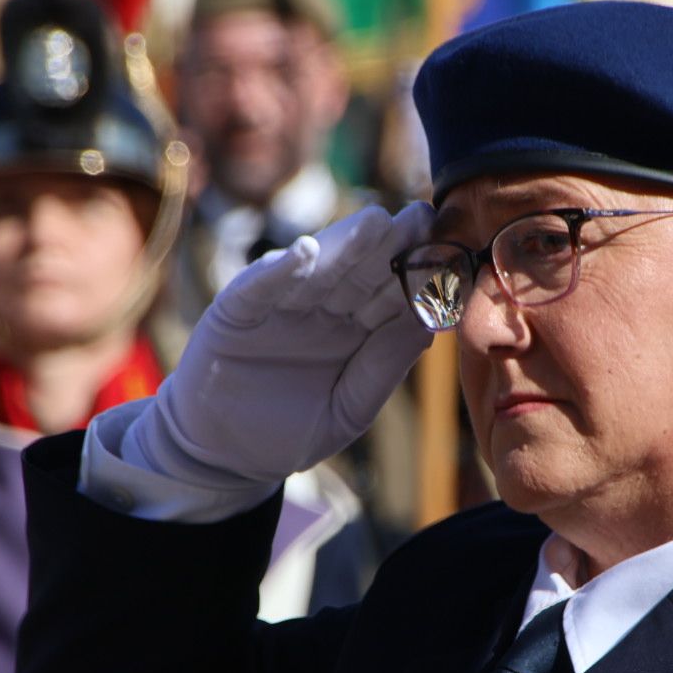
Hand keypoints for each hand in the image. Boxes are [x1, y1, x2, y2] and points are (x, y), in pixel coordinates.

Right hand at [124, 202, 434, 494]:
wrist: (224, 457)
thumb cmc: (289, 433)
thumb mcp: (347, 410)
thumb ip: (382, 368)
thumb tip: (429, 325)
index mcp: (355, 330)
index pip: (391, 296)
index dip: (418, 276)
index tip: (448, 254)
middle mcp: (321, 310)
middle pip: (361, 272)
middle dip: (390, 244)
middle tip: (421, 216)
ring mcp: (280, 306)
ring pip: (318, 269)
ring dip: (345, 245)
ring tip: (376, 223)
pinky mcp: (236, 311)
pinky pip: (260, 286)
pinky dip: (280, 269)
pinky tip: (305, 252)